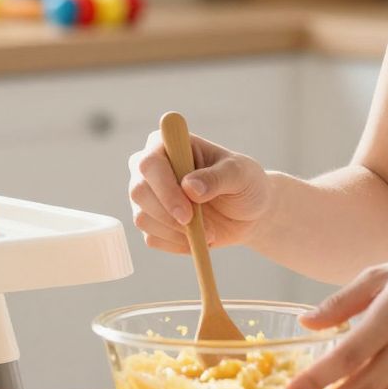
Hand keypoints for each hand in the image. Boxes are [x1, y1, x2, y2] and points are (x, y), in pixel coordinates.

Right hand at [125, 128, 271, 252]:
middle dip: (169, 216)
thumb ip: (217, 177)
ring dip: (177, 232)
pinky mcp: (152, 220)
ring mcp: (148, 195)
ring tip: (210, 233)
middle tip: (205, 230)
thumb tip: (190, 186)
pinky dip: (177, 244)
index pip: (149, 163)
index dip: (164, 188)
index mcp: (169, 144)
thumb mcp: (240, 175)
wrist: (249, 213)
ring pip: (142, 218)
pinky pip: (152, 238)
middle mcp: (151, 168)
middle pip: (138, 191)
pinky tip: (199, 238)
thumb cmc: (245, 184)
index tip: (188, 213)